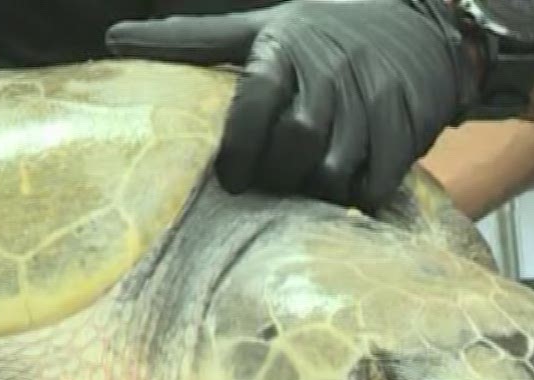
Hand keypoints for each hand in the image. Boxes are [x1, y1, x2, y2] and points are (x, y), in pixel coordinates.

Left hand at [106, 0, 477, 211]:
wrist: (420, 28)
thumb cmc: (324, 33)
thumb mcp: (259, 26)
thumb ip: (192, 39)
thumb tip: (113, 39)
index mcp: (286, 50)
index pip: (257, 98)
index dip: (240, 145)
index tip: (230, 177)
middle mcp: (331, 76)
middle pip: (298, 140)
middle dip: (277, 175)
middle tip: (266, 188)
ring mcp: (372, 105)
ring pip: (335, 170)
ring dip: (313, 192)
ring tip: (301, 192)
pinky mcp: (405, 132)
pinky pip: (375, 184)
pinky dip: (354, 199)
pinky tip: (342, 193)